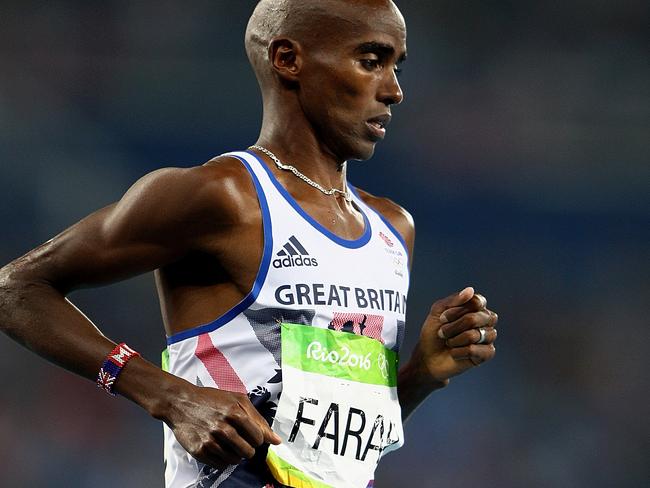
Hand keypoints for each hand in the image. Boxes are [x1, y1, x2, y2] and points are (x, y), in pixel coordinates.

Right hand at [163, 383, 280, 468]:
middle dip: (248, 448)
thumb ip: (258, 419)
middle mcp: (223, 427)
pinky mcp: (199, 451)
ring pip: (235, 460)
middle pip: (248, 452)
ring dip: (236, 455)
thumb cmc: (211, 399)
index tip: (252, 436)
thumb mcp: (237, 400)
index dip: (258, 439)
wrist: (181, 402)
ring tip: (229, 443)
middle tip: (240, 440)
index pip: (258, 437)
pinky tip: (220, 448)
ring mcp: (210, 440)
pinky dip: (224, 459)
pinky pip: (221, 465)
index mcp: (235, 412)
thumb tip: (276, 440)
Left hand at [411, 287, 497, 383]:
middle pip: (475, 318)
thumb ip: (453, 300)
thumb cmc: (433, 334)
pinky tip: (455, 354)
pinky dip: (459, 352)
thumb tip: (470, 290)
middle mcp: (485, 321)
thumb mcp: (437, 312)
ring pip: (476, 334)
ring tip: (449, 343)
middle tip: (442, 333)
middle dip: (454, 326)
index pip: (477, 302)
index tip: (442, 318)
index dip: (457, 310)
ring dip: (455, 340)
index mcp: (475, 308)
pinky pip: (476, 350)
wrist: (427, 358)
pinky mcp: (487, 353)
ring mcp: (488, 337)